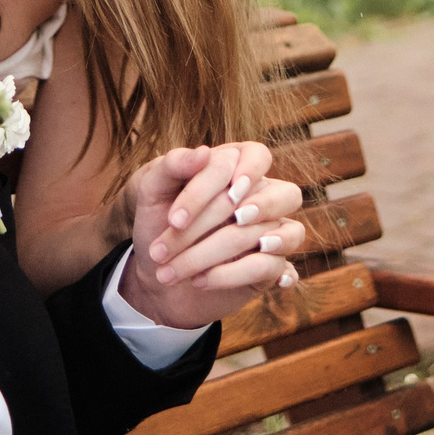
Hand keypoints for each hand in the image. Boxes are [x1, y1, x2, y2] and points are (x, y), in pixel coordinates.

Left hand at [115, 141, 306, 329]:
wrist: (156, 272)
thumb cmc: (157, 222)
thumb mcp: (152, 190)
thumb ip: (174, 165)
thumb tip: (204, 152)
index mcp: (240, 166)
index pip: (248, 160)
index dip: (208, 188)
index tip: (175, 219)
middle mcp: (264, 196)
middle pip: (281, 194)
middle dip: (218, 219)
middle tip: (180, 234)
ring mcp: (273, 232)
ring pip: (281, 233)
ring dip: (222, 253)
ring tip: (194, 270)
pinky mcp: (271, 268)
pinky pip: (276, 267)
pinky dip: (239, 275)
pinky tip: (207, 282)